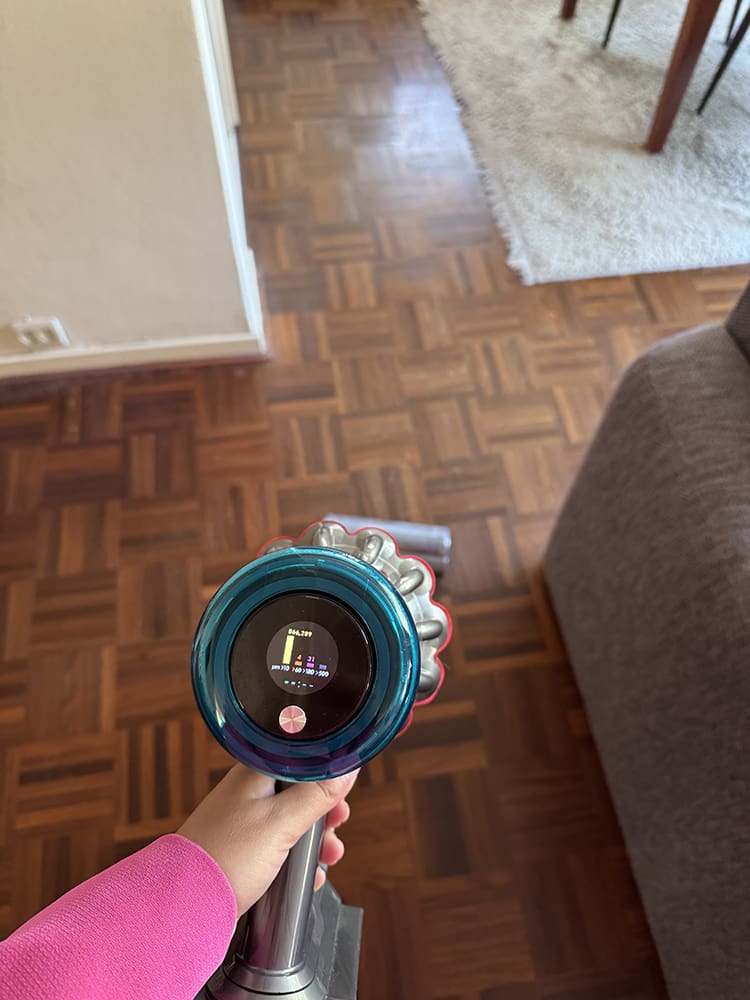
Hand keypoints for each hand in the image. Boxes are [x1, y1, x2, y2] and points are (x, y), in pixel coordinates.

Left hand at [178, 764, 356, 914]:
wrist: (183, 904)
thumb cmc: (225, 858)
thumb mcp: (281, 822)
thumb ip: (318, 792)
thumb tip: (348, 765)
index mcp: (256, 772)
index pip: (302, 759)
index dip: (326, 777)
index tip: (341, 799)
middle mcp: (250, 790)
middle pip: (301, 791)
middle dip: (324, 814)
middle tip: (334, 831)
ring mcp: (245, 819)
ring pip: (292, 820)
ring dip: (314, 839)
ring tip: (325, 860)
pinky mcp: (243, 846)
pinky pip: (279, 843)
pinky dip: (296, 856)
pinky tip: (305, 875)